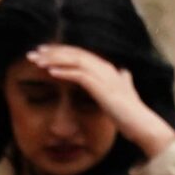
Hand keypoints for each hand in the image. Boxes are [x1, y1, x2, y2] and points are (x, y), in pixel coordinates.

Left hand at [27, 44, 174, 157]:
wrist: (140, 124)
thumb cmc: (130, 112)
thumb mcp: (125, 91)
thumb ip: (123, 80)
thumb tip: (124, 72)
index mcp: (107, 67)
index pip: (79, 53)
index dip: (60, 51)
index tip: (43, 52)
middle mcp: (105, 67)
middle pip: (74, 53)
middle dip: (52, 52)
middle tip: (33, 53)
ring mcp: (104, 76)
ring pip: (75, 61)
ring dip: (54, 60)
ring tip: (36, 61)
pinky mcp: (102, 87)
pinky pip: (79, 75)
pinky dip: (64, 72)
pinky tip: (50, 72)